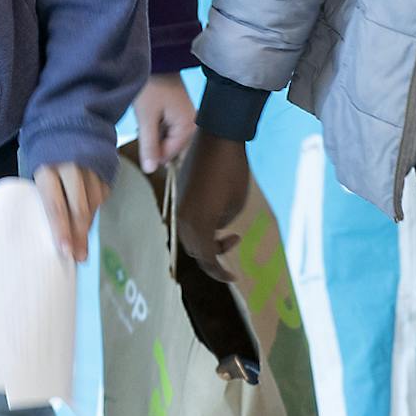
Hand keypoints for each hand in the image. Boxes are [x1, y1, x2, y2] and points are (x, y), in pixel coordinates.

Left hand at [34, 161, 107, 262]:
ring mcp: (92, 167)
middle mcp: (72, 167)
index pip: (55, 205)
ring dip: (87, 227)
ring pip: (93, 204)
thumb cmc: (45, 154)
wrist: (67, 123)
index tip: (64, 251)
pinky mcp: (105, 168)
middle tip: (78, 257)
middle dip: (78, 235)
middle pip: (78, 208)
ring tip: (81, 245)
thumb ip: (46, 194)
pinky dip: (95, 210)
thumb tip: (52, 230)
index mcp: (48, 168)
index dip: (60, 229)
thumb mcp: (38, 170)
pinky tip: (87, 221)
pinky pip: (102, 195)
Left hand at [134, 71, 197, 171]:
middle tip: (143, 124)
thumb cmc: (151, 85)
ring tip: (146, 116)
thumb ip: (149, 145)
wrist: (156, 59)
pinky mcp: (179, 110)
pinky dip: (156, 124)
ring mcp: (186, 116)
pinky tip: (149, 113)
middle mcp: (191, 122)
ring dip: (154, 132)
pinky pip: (167, 127)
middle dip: (154, 141)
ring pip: (166, 137)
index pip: (169, 154)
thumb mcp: (146, 118)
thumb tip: (150, 169)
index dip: (152, 153)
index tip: (140, 141)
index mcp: (187, 126)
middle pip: (169, 147)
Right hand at [176, 129, 249, 283]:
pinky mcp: (180, 194)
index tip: (234, 278)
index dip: (220, 273)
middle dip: (213, 256)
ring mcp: (179, 205)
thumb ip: (221, 225)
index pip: (206, 259)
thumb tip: (214, 227)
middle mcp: (182, 218)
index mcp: (197, 225)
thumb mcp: (235, 204)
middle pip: (195, 250)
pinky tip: (218, 218)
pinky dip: (201, 226)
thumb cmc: (232, 171)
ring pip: (189, 236)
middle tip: (232, 248)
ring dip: (206, 241)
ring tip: (229, 233)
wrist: (218, 137)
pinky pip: (188, 220)